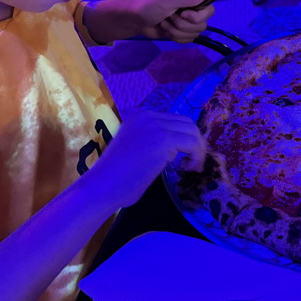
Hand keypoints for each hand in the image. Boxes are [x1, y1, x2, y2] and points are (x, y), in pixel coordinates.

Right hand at [91, 110, 205, 208]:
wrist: (103, 185)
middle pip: (185, 122)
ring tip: (192, 167)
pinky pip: (192, 144)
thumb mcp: (133, 149)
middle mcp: (147, 115)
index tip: (184, 155)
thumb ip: (150, 141)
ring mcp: (155, 125)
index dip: (183, 136)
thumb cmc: (114, 177)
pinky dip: (197, 156)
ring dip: (197, 149)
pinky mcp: (163, 139)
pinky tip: (188, 169)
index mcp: (137, 115)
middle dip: (194, 141)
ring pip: (191, 131)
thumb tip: (173, 148)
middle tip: (192, 161)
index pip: (172, 119)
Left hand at [133, 0, 214, 42]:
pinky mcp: (182, 32)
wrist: (137, 20)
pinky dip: (175, 37)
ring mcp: (188, 22)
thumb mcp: (167, 0)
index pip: (209, 10)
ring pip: (194, 34)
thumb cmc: (150, 6)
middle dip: (183, 25)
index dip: (198, 16)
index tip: (184, 14)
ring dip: (176, 31)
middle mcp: (193, 9)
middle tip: (169, 18)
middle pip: (202, 25)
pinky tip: (166, 30)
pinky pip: (188, 40)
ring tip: (165, 23)